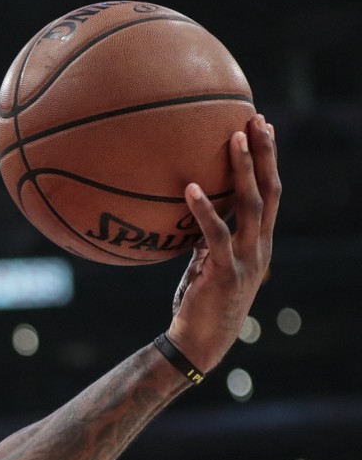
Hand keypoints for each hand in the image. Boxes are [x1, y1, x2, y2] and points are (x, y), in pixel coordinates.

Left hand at [166, 114, 279, 369]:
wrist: (202, 340)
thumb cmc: (202, 299)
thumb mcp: (209, 260)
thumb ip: (208, 235)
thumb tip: (189, 203)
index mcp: (260, 241)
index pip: (270, 193)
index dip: (269, 160)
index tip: (263, 128)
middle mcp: (260, 245)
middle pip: (269, 190)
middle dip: (265, 153)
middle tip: (256, 119)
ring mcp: (246, 258)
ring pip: (250, 205)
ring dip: (242, 169)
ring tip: (232, 138)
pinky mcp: (224, 270)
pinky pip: (215, 234)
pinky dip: (204, 209)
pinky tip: (190, 187)